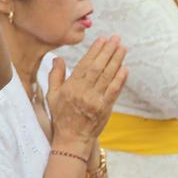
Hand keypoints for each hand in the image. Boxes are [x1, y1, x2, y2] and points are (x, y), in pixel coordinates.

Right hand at [47, 37, 126, 153]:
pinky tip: (125, 69)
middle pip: (98, 68)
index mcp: (70, 87)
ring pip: (108, 77)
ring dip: (116, 61)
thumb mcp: (52, 95)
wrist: (72, 138)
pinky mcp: (105, 108)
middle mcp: (83, 92)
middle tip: (116, 39)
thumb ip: (55, 76)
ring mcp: (95, 100)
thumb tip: (58, 58)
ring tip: (122, 48)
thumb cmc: (61, 116)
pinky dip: (120, 79)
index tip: (102, 40)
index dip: (95, 51)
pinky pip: (114, 91)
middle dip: (108, 51)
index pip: (85, 65)